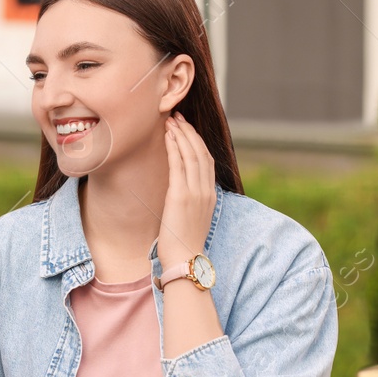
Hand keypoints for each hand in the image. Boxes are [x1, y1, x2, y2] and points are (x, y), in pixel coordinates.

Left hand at [158, 113, 216, 265]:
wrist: (184, 259)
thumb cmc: (184, 242)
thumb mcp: (192, 217)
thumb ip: (190, 200)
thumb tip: (180, 191)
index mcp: (210, 194)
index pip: (206, 160)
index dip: (197, 141)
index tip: (186, 128)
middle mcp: (206, 190)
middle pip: (200, 152)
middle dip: (189, 131)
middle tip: (177, 116)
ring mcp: (195, 192)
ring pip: (191, 154)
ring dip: (180, 134)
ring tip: (171, 120)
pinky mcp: (181, 196)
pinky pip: (178, 165)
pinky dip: (174, 147)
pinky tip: (167, 136)